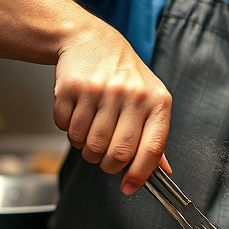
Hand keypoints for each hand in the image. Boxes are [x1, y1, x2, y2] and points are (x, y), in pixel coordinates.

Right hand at [53, 25, 171, 193]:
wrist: (92, 41)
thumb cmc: (124, 74)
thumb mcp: (150, 99)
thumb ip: (155, 136)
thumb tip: (162, 172)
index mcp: (156, 101)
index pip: (151, 149)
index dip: (139, 175)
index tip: (128, 187)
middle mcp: (131, 95)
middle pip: (117, 154)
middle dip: (107, 164)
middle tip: (104, 157)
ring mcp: (100, 90)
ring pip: (89, 145)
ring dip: (86, 148)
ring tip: (90, 131)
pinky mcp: (72, 88)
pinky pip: (65, 128)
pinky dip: (68, 130)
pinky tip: (77, 114)